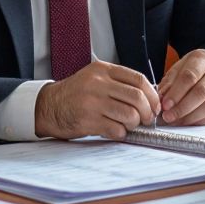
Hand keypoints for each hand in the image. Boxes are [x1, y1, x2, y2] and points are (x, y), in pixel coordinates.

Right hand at [34, 60, 160, 140]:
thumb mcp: (96, 79)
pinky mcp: (87, 120)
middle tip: (146, 120)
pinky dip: (120, 133)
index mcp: (103, 70)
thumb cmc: (76, 95)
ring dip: (133, 124)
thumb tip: (149, 98)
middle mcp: (98, 83)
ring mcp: (92, 101)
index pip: (138, 79)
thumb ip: (118, 84)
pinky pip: (115, 129)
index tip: (155, 105)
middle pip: (137, 97)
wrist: (49, 106)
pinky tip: (115, 131)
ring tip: (128, 125)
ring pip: (129, 115)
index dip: (152, 95)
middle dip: (147, 112)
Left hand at [157, 49, 204, 125]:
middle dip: (183, 107)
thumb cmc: (192, 71)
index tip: (165, 105)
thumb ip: (169, 83)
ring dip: (191, 117)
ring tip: (177, 122)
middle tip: (169, 117)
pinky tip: (188, 123)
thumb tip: (162, 99)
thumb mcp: (178, 70)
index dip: (176, 93)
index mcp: (202, 59)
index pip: (190, 76)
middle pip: (202, 91)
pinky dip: (200, 121)